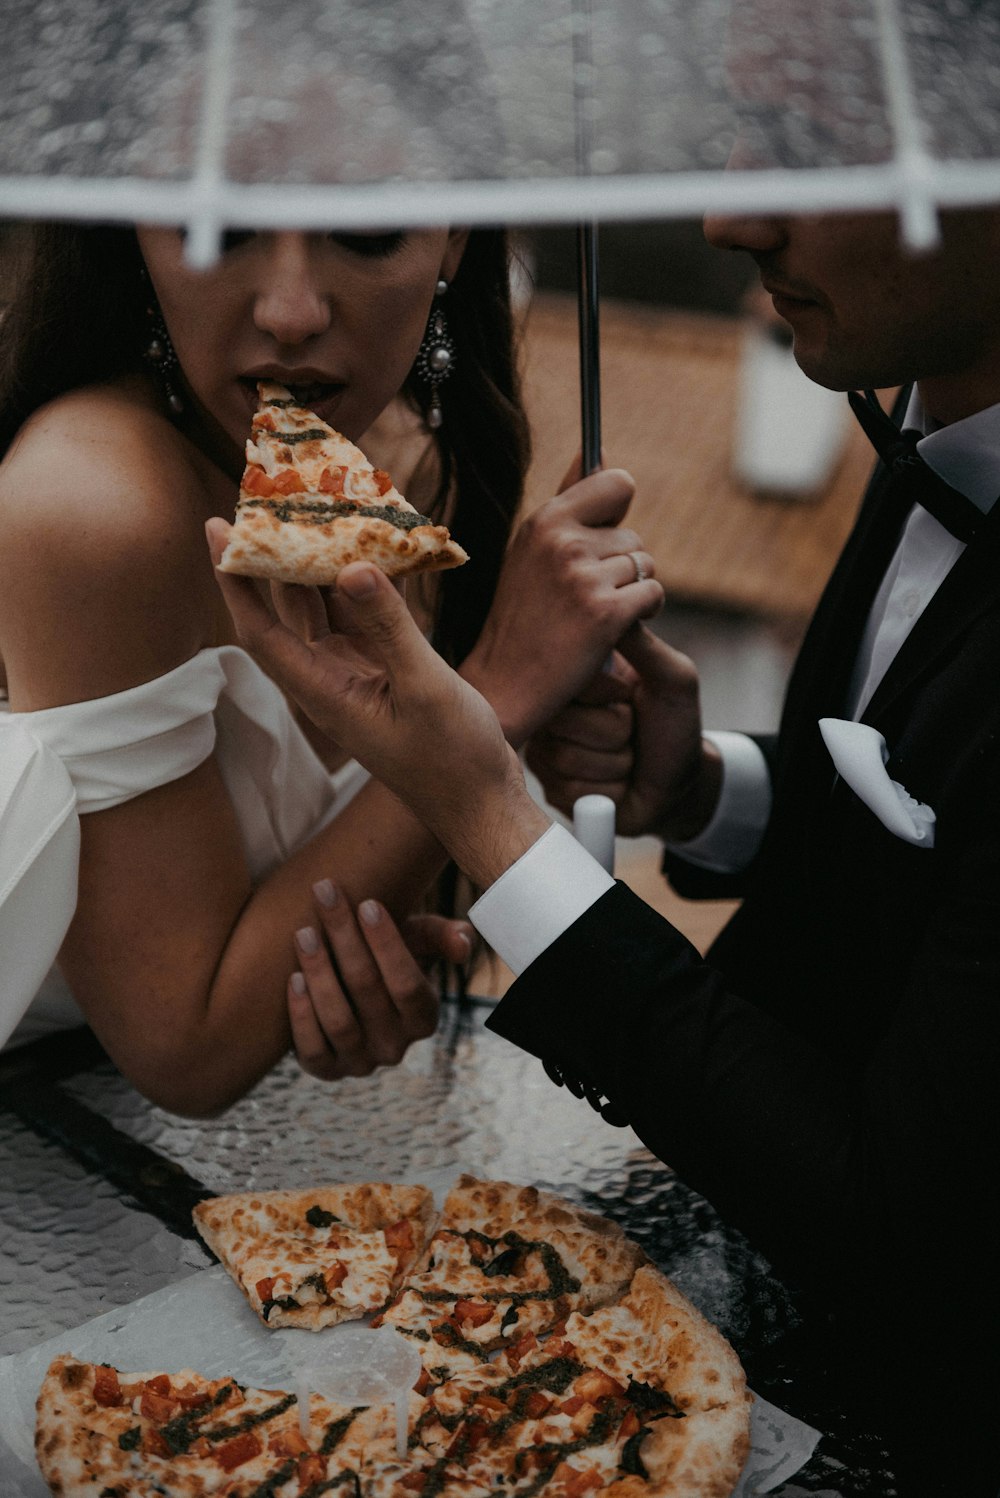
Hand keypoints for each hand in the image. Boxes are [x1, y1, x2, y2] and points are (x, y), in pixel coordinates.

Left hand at [206, 521, 550, 887]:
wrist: (482, 802)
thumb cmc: (453, 758)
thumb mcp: (424, 688)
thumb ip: (390, 627)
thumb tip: (351, 568)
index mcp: (324, 695)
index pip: (261, 630)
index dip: (235, 580)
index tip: (217, 529)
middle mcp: (330, 683)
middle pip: (285, 613)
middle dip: (271, 559)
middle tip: (265, 502)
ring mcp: (356, 678)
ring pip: (323, 612)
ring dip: (316, 567)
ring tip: (311, 514)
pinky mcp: (385, 675)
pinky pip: (361, 620)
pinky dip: (361, 587)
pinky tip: (370, 551)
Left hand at [290, 883, 472, 1079]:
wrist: (347, 997)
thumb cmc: (384, 959)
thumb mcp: (418, 945)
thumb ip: (442, 937)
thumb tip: (464, 942)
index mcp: (423, 1018)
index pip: (408, 984)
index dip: (387, 943)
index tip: (367, 902)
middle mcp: (395, 1047)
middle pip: (367, 990)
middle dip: (345, 938)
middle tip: (324, 895)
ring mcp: (359, 1063)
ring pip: (338, 1020)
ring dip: (319, 973)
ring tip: (303, 933)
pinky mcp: (324, 1070)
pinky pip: (311, 1048)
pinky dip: (301, 1014)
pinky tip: (292, 977)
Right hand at [461, 461, 663, 746]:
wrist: (505, 684)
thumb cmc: (522, 618)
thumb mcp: (532, 551)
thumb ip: (569, 500)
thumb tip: (595, 448)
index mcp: (544, 520)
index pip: (616, 483)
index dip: (620, 512)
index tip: (606, 537)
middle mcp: (563, 541)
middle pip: (634, 535)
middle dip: (624, 566)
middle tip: (588, 596)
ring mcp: (584, 577)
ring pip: (646, 565)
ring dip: (633, 592)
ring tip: (596, 614)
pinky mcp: (606, 613)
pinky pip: (653, 595)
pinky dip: (642, 614)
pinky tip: (613, 630)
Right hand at [526, 625, 721, 840]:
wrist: (680, 787)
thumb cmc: (675, 726)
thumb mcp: (672, 677)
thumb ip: (642, 643)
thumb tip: (612, 601)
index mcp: (578, 678)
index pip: (566, 676)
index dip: (605, 694)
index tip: (628, 697)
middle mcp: (554, 711)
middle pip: (563, 722)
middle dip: (614, 731)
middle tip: (632, 730)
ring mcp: (548, 751)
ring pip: (567, 757)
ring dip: (615, 762)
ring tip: (628, 757)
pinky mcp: (550, 788)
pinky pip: (569, 789)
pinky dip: (609, 789)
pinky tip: (618, 783)